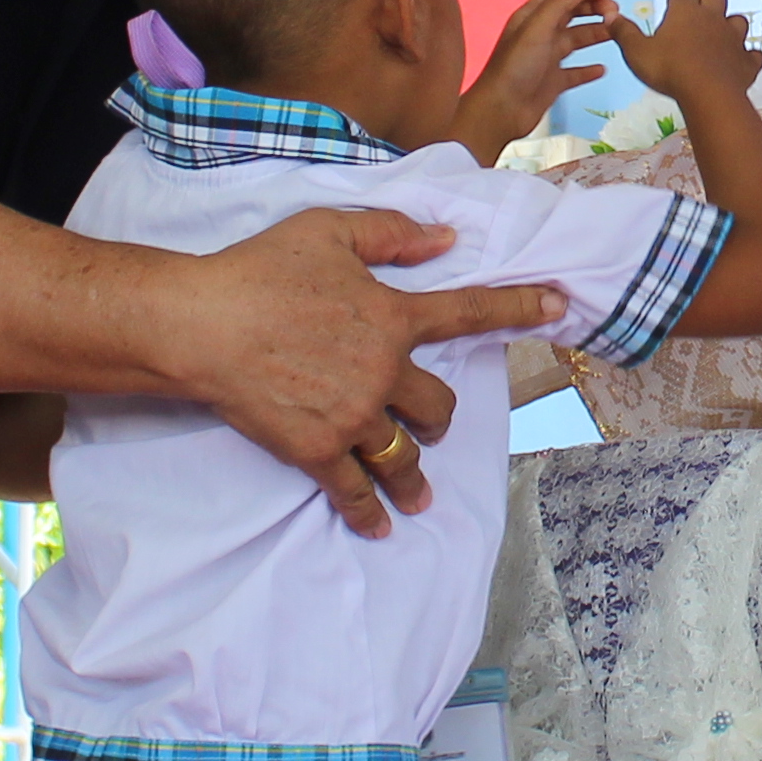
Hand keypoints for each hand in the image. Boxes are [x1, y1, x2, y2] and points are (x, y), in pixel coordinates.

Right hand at [154, 209, 559, 540]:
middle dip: (439, 418)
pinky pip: (354, 490)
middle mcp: (383, 371)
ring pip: (404, 456)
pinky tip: (379, 528)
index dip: (520, 306)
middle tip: (431, 426)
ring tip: (419, 495)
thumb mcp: (328, 232)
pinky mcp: (317, 450)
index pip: (468, 312)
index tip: (560, 306)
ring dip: (416, 478)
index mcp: (391, 316)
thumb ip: (393, 235)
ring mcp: (353, 416)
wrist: (201, 325)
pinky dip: (369, 514)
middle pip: (439, 406)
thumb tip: (447, 240)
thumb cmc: (259, 271)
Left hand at [459, 0, 624, 162]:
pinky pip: (576, 72)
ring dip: (596, 34)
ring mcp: (546, 58)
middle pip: (571, 14)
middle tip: (614, 14)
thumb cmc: (512, 70)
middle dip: (593, 9)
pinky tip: (601, 69)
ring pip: (576, 40)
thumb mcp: (536, 29)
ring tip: (615, 33)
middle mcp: (539, 35)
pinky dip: (590, 69)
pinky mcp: (552, 81)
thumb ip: (559, 4)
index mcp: (531, 18)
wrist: (501, 111)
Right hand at [612, 0, 761, 104]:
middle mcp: (713, 18)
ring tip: (716, 41)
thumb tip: (611, 17)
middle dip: (707, 2)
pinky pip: (752, 54)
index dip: (677, 1)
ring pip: (738, 20)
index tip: (670, 14)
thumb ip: (624, 33)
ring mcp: (734, 39)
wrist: (708, 94)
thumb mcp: (636, 52)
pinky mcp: (747, 62)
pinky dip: (746, 57)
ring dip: (729, 27)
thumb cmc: (669, 70)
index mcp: (686, 11)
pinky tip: (737, 64)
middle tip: (694, 21)